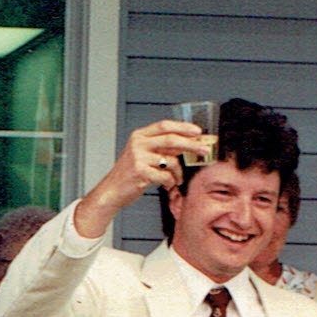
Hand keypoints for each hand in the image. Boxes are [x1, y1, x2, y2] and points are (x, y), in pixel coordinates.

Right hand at [74, 120, 211, 235]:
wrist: (112, 190)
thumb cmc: (130, 173)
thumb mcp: (144, 154)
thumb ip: (162, 147)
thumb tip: (188, 143)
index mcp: (139, 136)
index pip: (165, 126)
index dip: (183, 127)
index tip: (198, 132)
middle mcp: (138, 144)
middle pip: (171, 140)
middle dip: (191, 145)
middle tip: (204, 150)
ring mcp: (138, 158)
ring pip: (171, 161)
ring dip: (178, 173)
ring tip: (176, 179)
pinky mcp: (140, 172)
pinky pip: (166, 176)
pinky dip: (170, 182)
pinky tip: (167, 185)